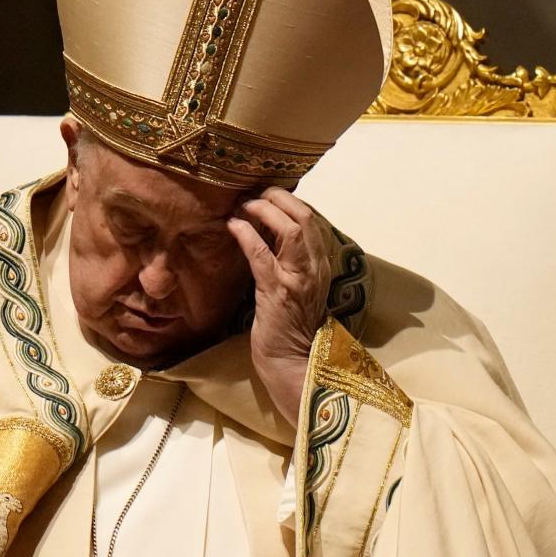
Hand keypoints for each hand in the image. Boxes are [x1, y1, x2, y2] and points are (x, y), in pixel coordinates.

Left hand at [227, 187, 332, 425]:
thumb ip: (288, 258)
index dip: (289, 201)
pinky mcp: (277, 291)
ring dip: (264, 210)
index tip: (267, 194)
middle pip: (304, 216)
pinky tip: (233, 225)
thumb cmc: (289, 326)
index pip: (312, 219)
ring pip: (290, 229)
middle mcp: (316, 267)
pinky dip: (247, 235)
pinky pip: (262, 254)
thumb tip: (265, 228)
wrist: (292, 363)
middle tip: (254, 193)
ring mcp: (298, 278)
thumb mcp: (296, 285)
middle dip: (278, 198)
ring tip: (245, 204)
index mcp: (321, 264)